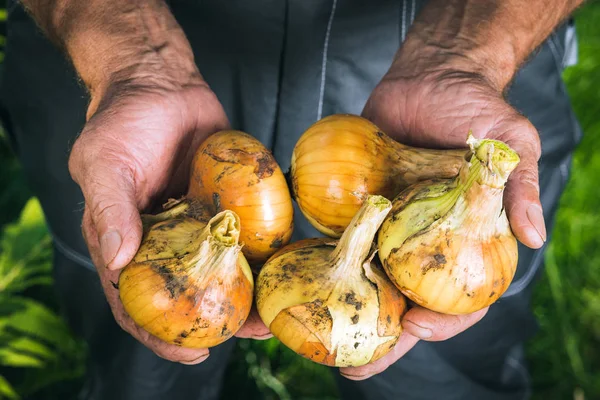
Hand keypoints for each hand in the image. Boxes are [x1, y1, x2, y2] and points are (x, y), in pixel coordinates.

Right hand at [71, 75, 269, 364]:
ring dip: (250, 292)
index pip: (136, 302)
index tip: (192, 356)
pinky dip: (263, 251)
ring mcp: (197, 224)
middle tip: (252, 334)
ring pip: (224, 269)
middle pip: (189, 293)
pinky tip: (287, 264)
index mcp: (126, 243)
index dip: (159, 336)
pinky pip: (245, 232)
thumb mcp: (104, 163)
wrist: (161, 84)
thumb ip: (109, 211)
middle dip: (218, 320)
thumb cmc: (122, 122)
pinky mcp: (226, 204)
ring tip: (279, 311)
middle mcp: (163, 241)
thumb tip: (116, 261)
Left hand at [341, 52, 544, 378]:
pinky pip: (339, 237)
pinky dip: (319, 259)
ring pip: (366, 279)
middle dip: (380, 340)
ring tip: (312, 339)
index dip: (442, 322)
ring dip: (342, 311)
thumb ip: (518, 188)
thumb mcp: (510, 145)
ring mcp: (389, 228)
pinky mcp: (358, 207)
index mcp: (462, 243)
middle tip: (350, 367)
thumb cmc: (476, 110)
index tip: (417, 327)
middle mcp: (422, 243)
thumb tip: (535, 238)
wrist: (429, 77)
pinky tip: (293, 278)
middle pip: (403, 303)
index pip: (459, 298)